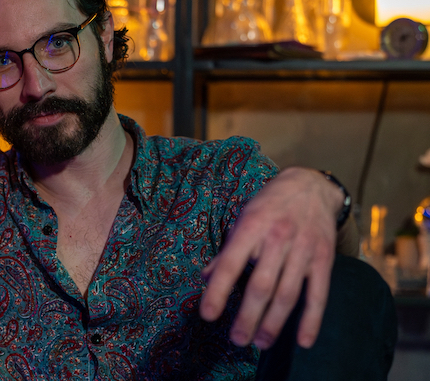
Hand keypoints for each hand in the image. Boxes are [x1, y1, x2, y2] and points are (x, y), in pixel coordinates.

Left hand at [199, 167, 341, 349]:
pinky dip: (312, 320)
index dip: (218, 291)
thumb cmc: (269, 205)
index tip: (207, 315)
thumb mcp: (243, 218)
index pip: (230, 264)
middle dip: (248, 317)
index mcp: (251, 227)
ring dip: (274, 323)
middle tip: (237, 339)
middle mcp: (277, 238)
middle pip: (261, 285)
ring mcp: (303, 249)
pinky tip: (302, 341)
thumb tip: (206, 278)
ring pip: (288, 294)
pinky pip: (318, 294)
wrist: (310, 186)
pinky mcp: (324, 259)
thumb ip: (227, 250)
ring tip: (260, 343)